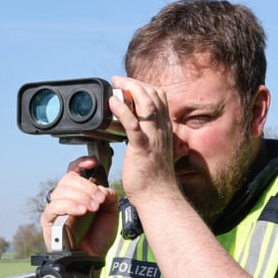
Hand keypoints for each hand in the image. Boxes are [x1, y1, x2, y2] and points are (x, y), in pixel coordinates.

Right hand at [41, 156, 118, 257]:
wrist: (93, 258)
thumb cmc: (98, 237)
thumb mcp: (110, 212)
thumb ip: (108, 196)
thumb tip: (102, 188)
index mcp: (78, 193)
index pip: (73, 171)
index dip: (80, 163)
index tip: (93, 163)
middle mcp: (65, 199)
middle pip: (68, 179)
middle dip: (87, 186)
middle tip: (99, 200)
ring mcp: (56, 210)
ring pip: (62, 191)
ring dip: (81, 197)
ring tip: (93, 208)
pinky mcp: (49, 222)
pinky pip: (54, 207)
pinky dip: (70, 206)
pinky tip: (82, 211)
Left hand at [108, 76, 178, 207]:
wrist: (158, 197)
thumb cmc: (153, 178)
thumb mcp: (154, 151)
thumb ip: (149, 138)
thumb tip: (136, 132)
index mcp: (164, 129)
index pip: (159, 98)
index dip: (144, 87)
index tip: (129, 84)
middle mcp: (161, 130)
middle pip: (153, 95)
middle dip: (135, 83)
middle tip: (118, 80)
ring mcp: (153, 138)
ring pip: (146, 104)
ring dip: (130, 89)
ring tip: (116, 84)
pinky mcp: (141, 148)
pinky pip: (133, 125)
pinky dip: (122, 111)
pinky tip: (113, 103)